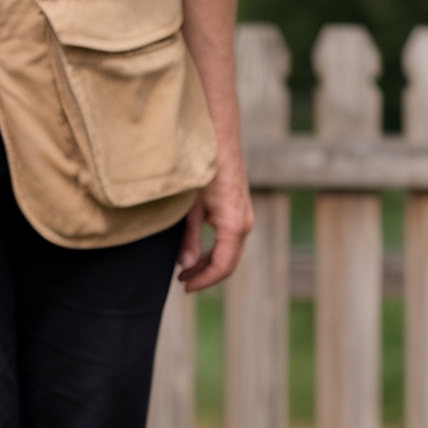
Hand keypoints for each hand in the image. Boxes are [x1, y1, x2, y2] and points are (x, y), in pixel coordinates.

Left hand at [177, 150, 253, 291]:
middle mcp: (244, 224)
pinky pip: (230, 240)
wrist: (220, 140)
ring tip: (186, 270)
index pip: (221, 266)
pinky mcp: (240, 211)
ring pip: (229, 253)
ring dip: (209, 264)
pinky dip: (214, 251)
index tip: (185, 287)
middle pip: (228, 264)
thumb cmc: (203, 170)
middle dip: (205, 276)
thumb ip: (190, 239)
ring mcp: (245, 218)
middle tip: (183, 282)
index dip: (203, 280)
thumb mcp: (191, 208)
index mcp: (233, 226)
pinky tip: (197, 253)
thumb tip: (186, 266)